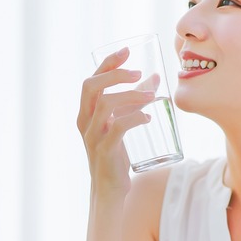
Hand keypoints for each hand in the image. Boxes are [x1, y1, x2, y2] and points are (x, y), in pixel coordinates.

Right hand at [77, 47, 154, 197]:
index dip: (107, 63)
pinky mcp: (105, 150)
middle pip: (92, 87)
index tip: (126, 51)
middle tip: (138, 72)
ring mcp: (93, 136)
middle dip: (114, 74)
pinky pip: (117, 128)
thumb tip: (155, 77)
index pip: (91, 80)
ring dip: (130, 96)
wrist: (110, 189)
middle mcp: (85, 122)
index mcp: (86, 112)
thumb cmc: (116, 154)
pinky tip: (147, 118)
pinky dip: (134, 118)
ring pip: (106, 104)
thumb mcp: (123, 122)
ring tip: (151, 96)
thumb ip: (136, 101)